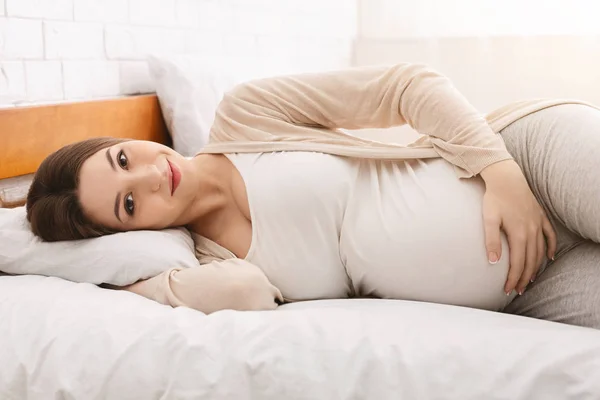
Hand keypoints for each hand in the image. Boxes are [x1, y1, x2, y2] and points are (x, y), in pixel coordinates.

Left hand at [480, 160, 556, 294]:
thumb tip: (492, 262)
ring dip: (535, 267)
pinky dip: (550, 248)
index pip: (517, 264)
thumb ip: (491, 241)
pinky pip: (550, 236)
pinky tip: (549, 258)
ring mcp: (538, 224)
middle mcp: (532, 232)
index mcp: (519, 234)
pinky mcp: (540, 217)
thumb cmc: (494, 199)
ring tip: (530, 279)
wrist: (507, 178)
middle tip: (518, 290)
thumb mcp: (488, 219)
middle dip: (524, 278)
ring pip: (540, 252)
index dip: (513, 279)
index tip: (508, 290)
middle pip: (530, 262)